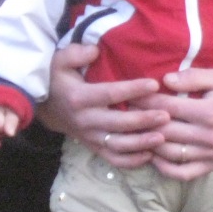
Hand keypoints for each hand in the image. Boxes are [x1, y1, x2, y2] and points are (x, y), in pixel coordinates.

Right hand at [37, 43, 169, 168]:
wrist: (46, 107)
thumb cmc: (58, 80)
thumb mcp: (60, 61)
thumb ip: (76, 53)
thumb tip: (95, 51)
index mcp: (79, 98)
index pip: (110, 94)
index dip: (132, 90)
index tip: (154, 84)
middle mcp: (86, 120)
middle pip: (118, 123)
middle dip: (143, 120)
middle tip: (166, 115)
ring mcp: (90, 137)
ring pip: (118, 146)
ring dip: (141, 143)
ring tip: (163, 138)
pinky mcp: (94, 147)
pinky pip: (113, 159)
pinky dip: (132, 161)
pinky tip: (150, 155)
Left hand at [132, 70, 212, 180]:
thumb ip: (193, 77)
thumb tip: (166, 80)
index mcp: (210, 112)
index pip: (168, 108)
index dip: (146, 103)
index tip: (130, 97)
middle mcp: (209, 136)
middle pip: (165, 132)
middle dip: (142, 122)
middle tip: (125, 115)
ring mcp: (211, 154)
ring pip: (171, 155)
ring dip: (150, 146)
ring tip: (135, 135)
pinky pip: (185, 172)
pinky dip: (166, 169)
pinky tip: (154, 157)